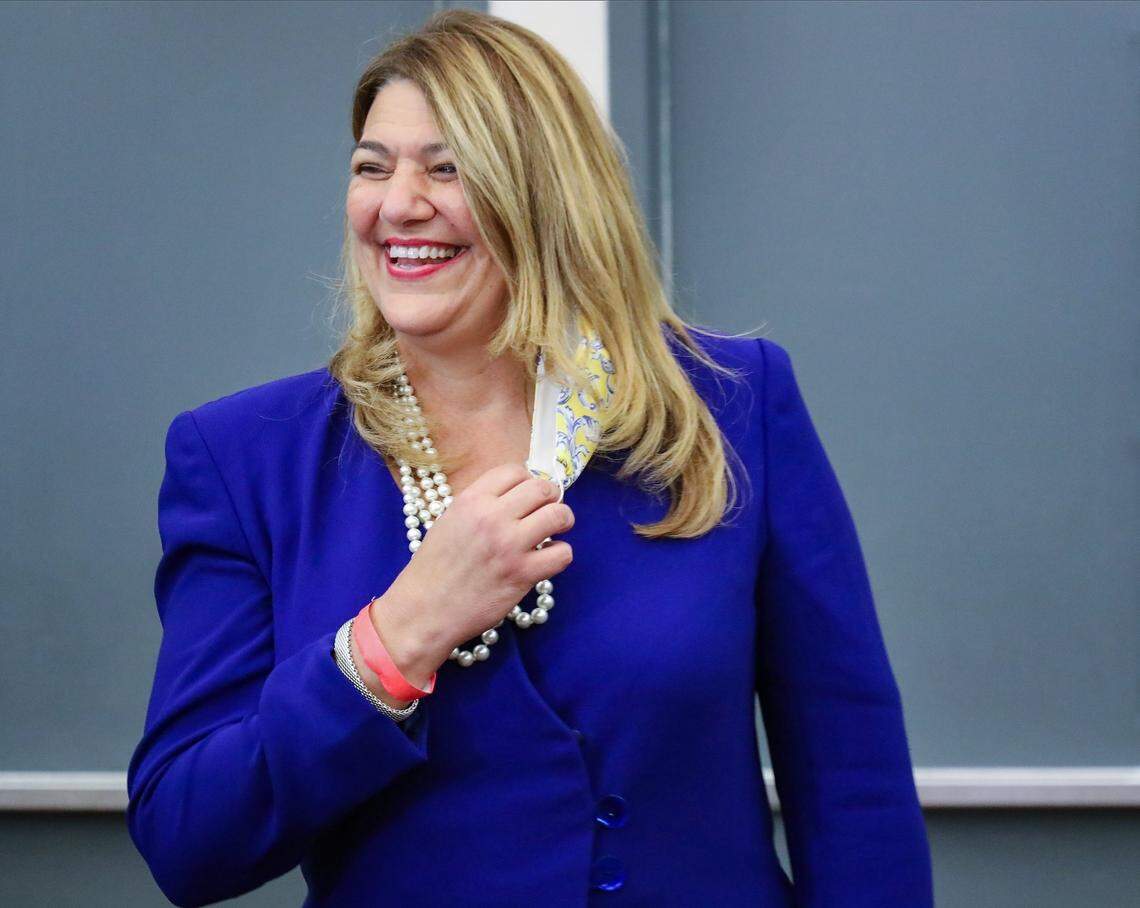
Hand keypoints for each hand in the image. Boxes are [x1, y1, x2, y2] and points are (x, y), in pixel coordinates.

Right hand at [373, 462, 573, 672]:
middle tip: (548, 509)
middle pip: (542, 489)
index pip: (515, 471)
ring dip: (563, 520)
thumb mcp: (450, 520)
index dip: (527, 480)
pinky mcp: (523, 574)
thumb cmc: (434, 567)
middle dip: (551, 497)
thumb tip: (517, 495)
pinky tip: (548, 558)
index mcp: (471, 500)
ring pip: (558, 515)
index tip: (528, 494)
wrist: (424, 609)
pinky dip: (561, 554)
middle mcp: (492, 517)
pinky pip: (562, 553)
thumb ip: (481, 505)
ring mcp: (509, 546)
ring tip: (555, 530)